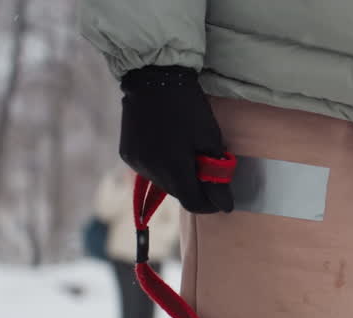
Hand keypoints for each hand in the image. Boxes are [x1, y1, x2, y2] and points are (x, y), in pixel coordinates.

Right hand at [119, 66, 233, 213]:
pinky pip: (150, 170)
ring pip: (164, 183)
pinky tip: (169, 148)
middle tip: (207, 169)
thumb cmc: (189, 107)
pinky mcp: (128, 154)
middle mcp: (150, 171)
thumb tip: (224, 204)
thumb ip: (216, 175)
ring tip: (187, 154)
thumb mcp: (210, 140)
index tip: (222, 196)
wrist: (154, 77)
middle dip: (196, 188)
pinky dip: (163, 166)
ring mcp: (136, 163)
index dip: (211, 204)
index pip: (194, 204)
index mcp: (173, 169)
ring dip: (179, 177)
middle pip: (179, 194)